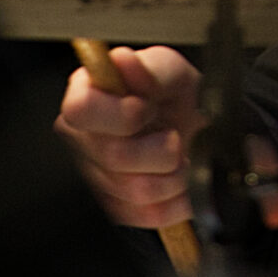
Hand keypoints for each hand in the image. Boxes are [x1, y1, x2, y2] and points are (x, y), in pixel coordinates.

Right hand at [54, 47, 277, 230]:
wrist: (196, 125)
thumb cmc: (173, 95)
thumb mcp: (168, 71)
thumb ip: (149, 69)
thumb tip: (122, 61)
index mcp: (86, 98)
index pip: (81, 110)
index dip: (120, 114)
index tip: (147, 108)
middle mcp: (82, 140)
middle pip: (114, 156)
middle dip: (161, 146)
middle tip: (174, 135)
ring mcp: (96, 178)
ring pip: (135, 189)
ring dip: (173, 174)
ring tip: (180, 157)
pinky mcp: (118, 209)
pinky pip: (150, 215)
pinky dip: (177, 199)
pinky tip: (178, 179)